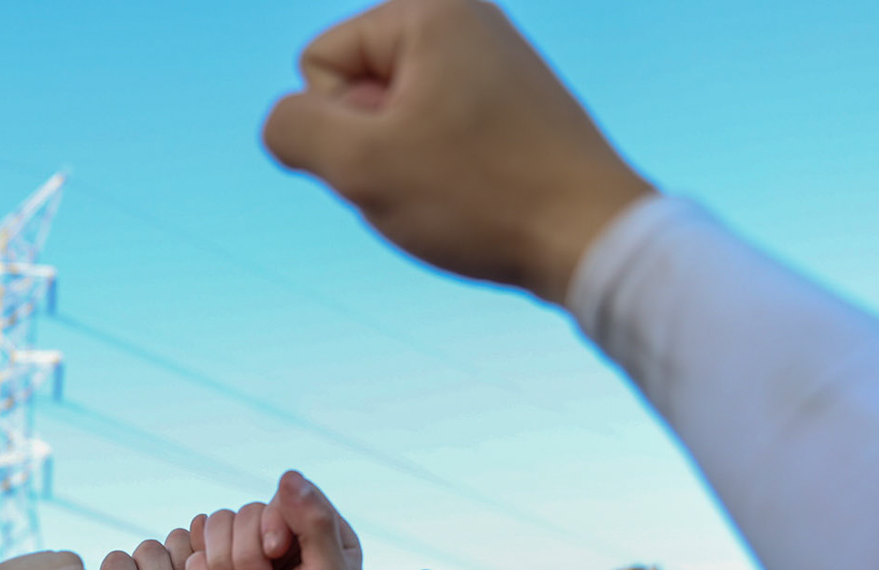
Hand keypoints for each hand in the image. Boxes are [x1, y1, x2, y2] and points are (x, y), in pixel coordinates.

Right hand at [182, 471, 363, 569]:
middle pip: (242, 513)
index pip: (282, 499)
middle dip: (244, 558)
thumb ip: (317, 529)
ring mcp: (244, 555)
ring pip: (212, 529)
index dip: (271, 524)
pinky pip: (191, 555)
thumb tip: (288, 474)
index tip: (276, 556)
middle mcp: (282, 538)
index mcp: (322, 534)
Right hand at [262, 0, 654, 303]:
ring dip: (403, 169)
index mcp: (429, 9)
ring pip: (393, 124)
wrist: (593, 238)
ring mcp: (494, 61)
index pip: (317, 63)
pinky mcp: (513, 105)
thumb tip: (285, 123)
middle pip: (355, 89)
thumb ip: (290, 130)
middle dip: (371, 146)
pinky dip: (442, 176)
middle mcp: (467, 18)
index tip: (401, 150)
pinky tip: (481, 197)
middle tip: (430, 177)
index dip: (339, 127)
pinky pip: (436, 140)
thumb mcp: (358, 166)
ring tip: (459, 189)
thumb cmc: (481, 197)